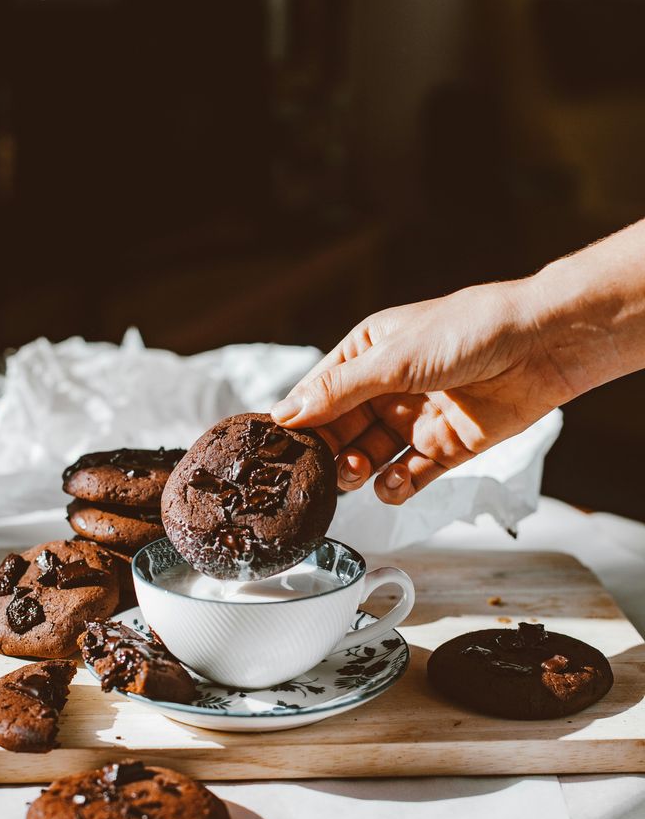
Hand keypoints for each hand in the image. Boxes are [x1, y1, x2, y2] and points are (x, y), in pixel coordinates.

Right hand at [270, 277, 570, 504]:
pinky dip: (396, 486)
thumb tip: (284, 414)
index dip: (298, 422)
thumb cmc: (467, 332)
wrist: (540, 345)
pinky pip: (409, 476)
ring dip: (357, 471)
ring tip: (357, 472)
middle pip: (340, 432)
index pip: (318, 394)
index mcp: (367, 354)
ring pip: (370, 458)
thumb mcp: (393, 359)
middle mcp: (386, 388)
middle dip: (328, 454)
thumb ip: (339, 391)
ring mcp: (415, 420)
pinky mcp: (445, 448)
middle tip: (321, 470)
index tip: (279, 450)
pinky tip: (394, 483)